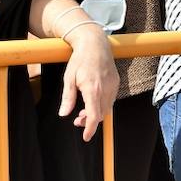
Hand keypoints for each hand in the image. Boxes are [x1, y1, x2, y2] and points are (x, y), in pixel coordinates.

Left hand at [59, 22, 118, 141]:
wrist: (95, 43)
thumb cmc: (80, 60)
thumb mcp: (68, 79)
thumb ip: (68, 98)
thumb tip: (64, 114)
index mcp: (93, 89)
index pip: (95, 115)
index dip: (90, 129)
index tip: (86, 137)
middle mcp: (106, 89)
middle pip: (102, 114)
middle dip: (91, 121)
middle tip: (77, 120)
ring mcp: (113, 85)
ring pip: (107, 107)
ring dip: (97, 113)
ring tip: (84, 111)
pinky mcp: (116, 81)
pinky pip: (111, 98)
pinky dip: (102, 104)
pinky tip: (93, 100)